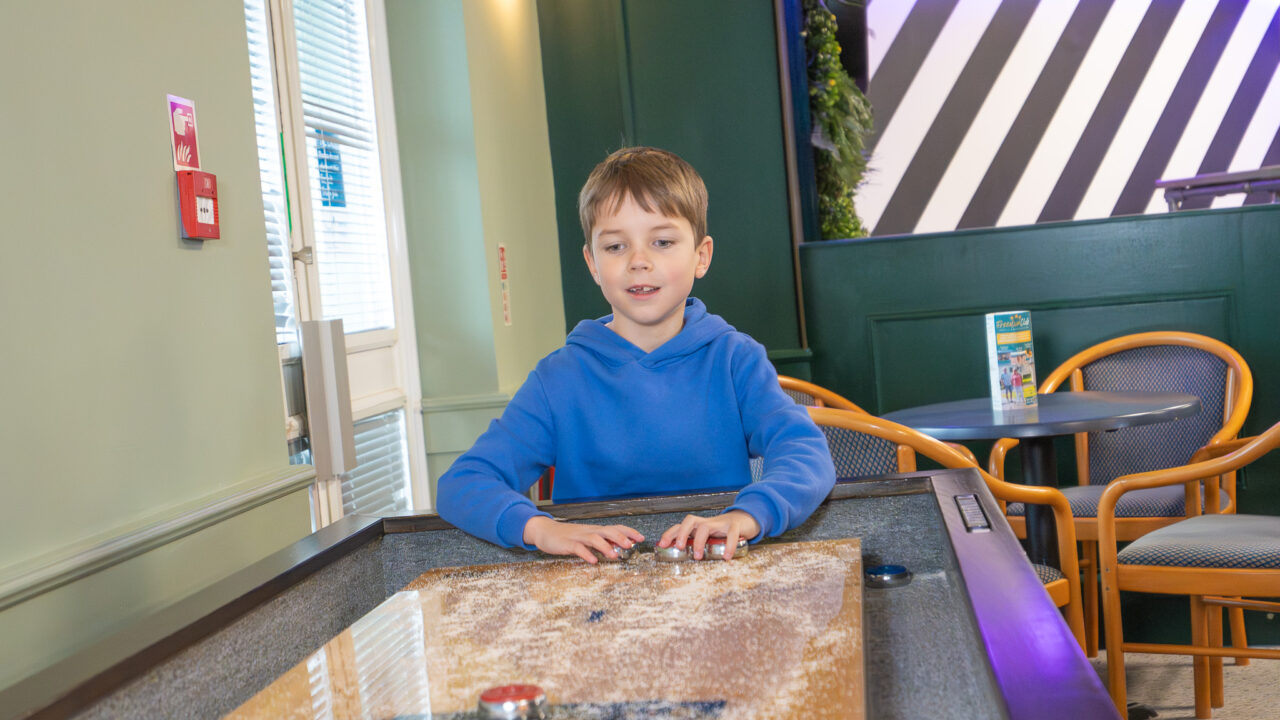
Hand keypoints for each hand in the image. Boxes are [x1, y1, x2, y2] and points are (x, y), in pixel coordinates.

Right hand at [522, 516, 643, 563]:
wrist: (545, 531)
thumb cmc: (568, 536)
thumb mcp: (587, 538)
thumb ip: (601, 542)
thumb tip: (618, 547)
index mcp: (595, 530)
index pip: (615, 528)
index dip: (628, 532)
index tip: (641, 538)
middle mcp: (589, 531)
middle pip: (607, 531)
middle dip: (620, 537)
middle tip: (631, 545)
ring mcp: (578, 537)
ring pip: (594, 539)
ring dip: (605, 546)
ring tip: (615, 555)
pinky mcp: (568, 544)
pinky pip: (578, 549)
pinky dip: (586, 554)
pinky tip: (593, 561)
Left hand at [657, 510, 760, 560]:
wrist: (745, 519)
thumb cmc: (723, 532)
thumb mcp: (709, 538)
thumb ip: (698, 546)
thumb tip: (684, 562)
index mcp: (699, 526)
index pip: (680, 526)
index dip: (669, 534)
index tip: (661, 545)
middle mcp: (707, 522)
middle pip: (690, 521)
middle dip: (682, 533)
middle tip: (679, 547)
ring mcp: (721, 522)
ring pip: (706, 526)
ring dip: (699, 541)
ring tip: (699, 556)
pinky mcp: (734, 525)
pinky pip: (730, 533)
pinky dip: (728, 545)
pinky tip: (726, 557)